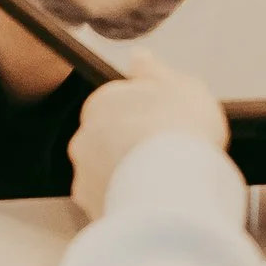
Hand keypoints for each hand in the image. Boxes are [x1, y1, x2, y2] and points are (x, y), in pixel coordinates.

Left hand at [69, 67, 230, 218]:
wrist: (175, 188)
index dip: (147, 116)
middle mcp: (83, 138)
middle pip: (109, 139)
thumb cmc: (182, 131)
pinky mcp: (91, 208)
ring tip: (163, 185)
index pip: (119, 104)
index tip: (169, 127)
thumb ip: (154, 71)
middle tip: (168, 156)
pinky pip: (110, 202)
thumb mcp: (181, 86)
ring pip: (106, 173)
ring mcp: (84, 176)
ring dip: (127, 176)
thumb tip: (137, 56)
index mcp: (101, 103)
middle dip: (131, 146)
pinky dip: (127, 203)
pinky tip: (153, 205)